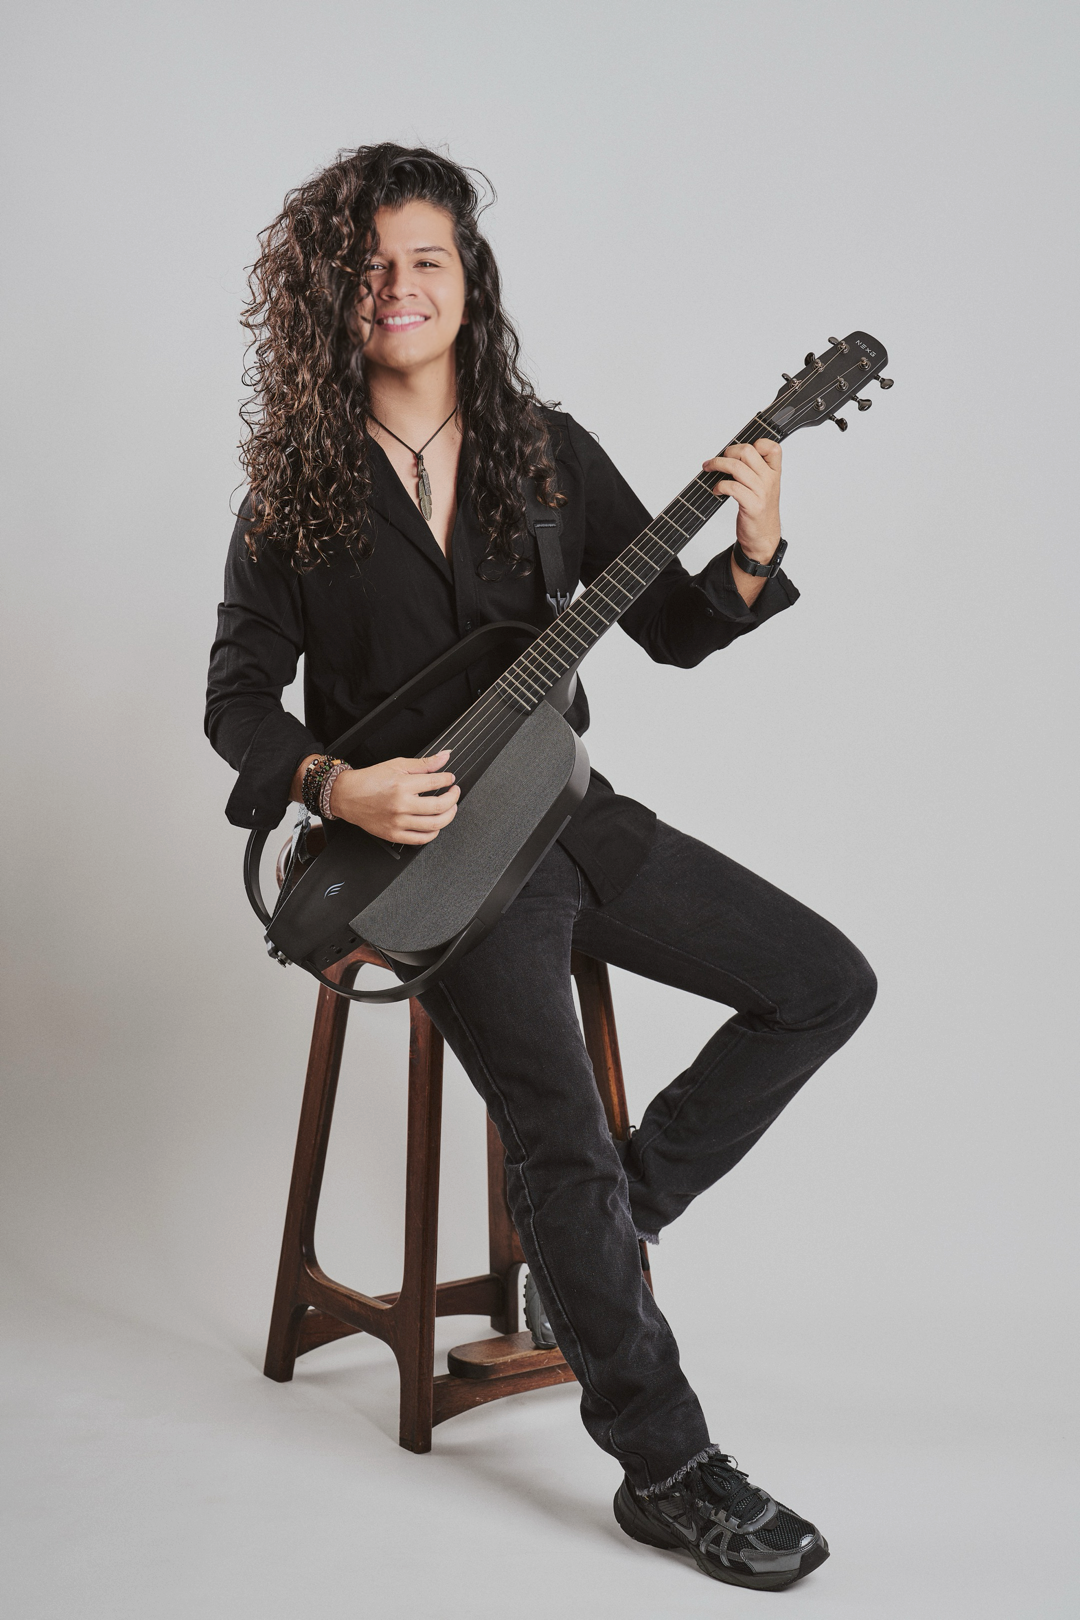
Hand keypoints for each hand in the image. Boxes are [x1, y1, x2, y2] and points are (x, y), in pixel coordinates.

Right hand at [329, 749, 459, 843]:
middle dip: (453, 798)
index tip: (450, 779)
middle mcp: (401, 805)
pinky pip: (421, 839)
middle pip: (439, 806)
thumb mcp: (397, 765)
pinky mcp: (394, 835)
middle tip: (454, 792)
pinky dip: (433, 833)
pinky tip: (435, 825)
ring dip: (448, 816)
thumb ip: (424, 763)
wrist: (347, 795)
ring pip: (434, 825)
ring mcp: (398, 822)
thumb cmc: (370, 780)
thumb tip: (444, 757)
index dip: (448, 780)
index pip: (436, 783)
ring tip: (450, 808)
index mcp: (402, 785)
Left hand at [702, 439, 781, 561]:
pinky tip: (716, 490)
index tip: (738, 452)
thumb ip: (754, 470)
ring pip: (736, 467)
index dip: (754, 443)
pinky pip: (731, 487)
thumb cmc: (760, 511)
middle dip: (727, 452)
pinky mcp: (753, 505)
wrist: (763, 537)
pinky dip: (719, 486)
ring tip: (709, 469)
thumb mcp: (764, 487)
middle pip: (747, 451)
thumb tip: (729, 455)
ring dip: (717, 465)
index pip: (771, 446)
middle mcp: (770, 479)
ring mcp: (762, 492)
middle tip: (717, 460)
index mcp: (775, 472)